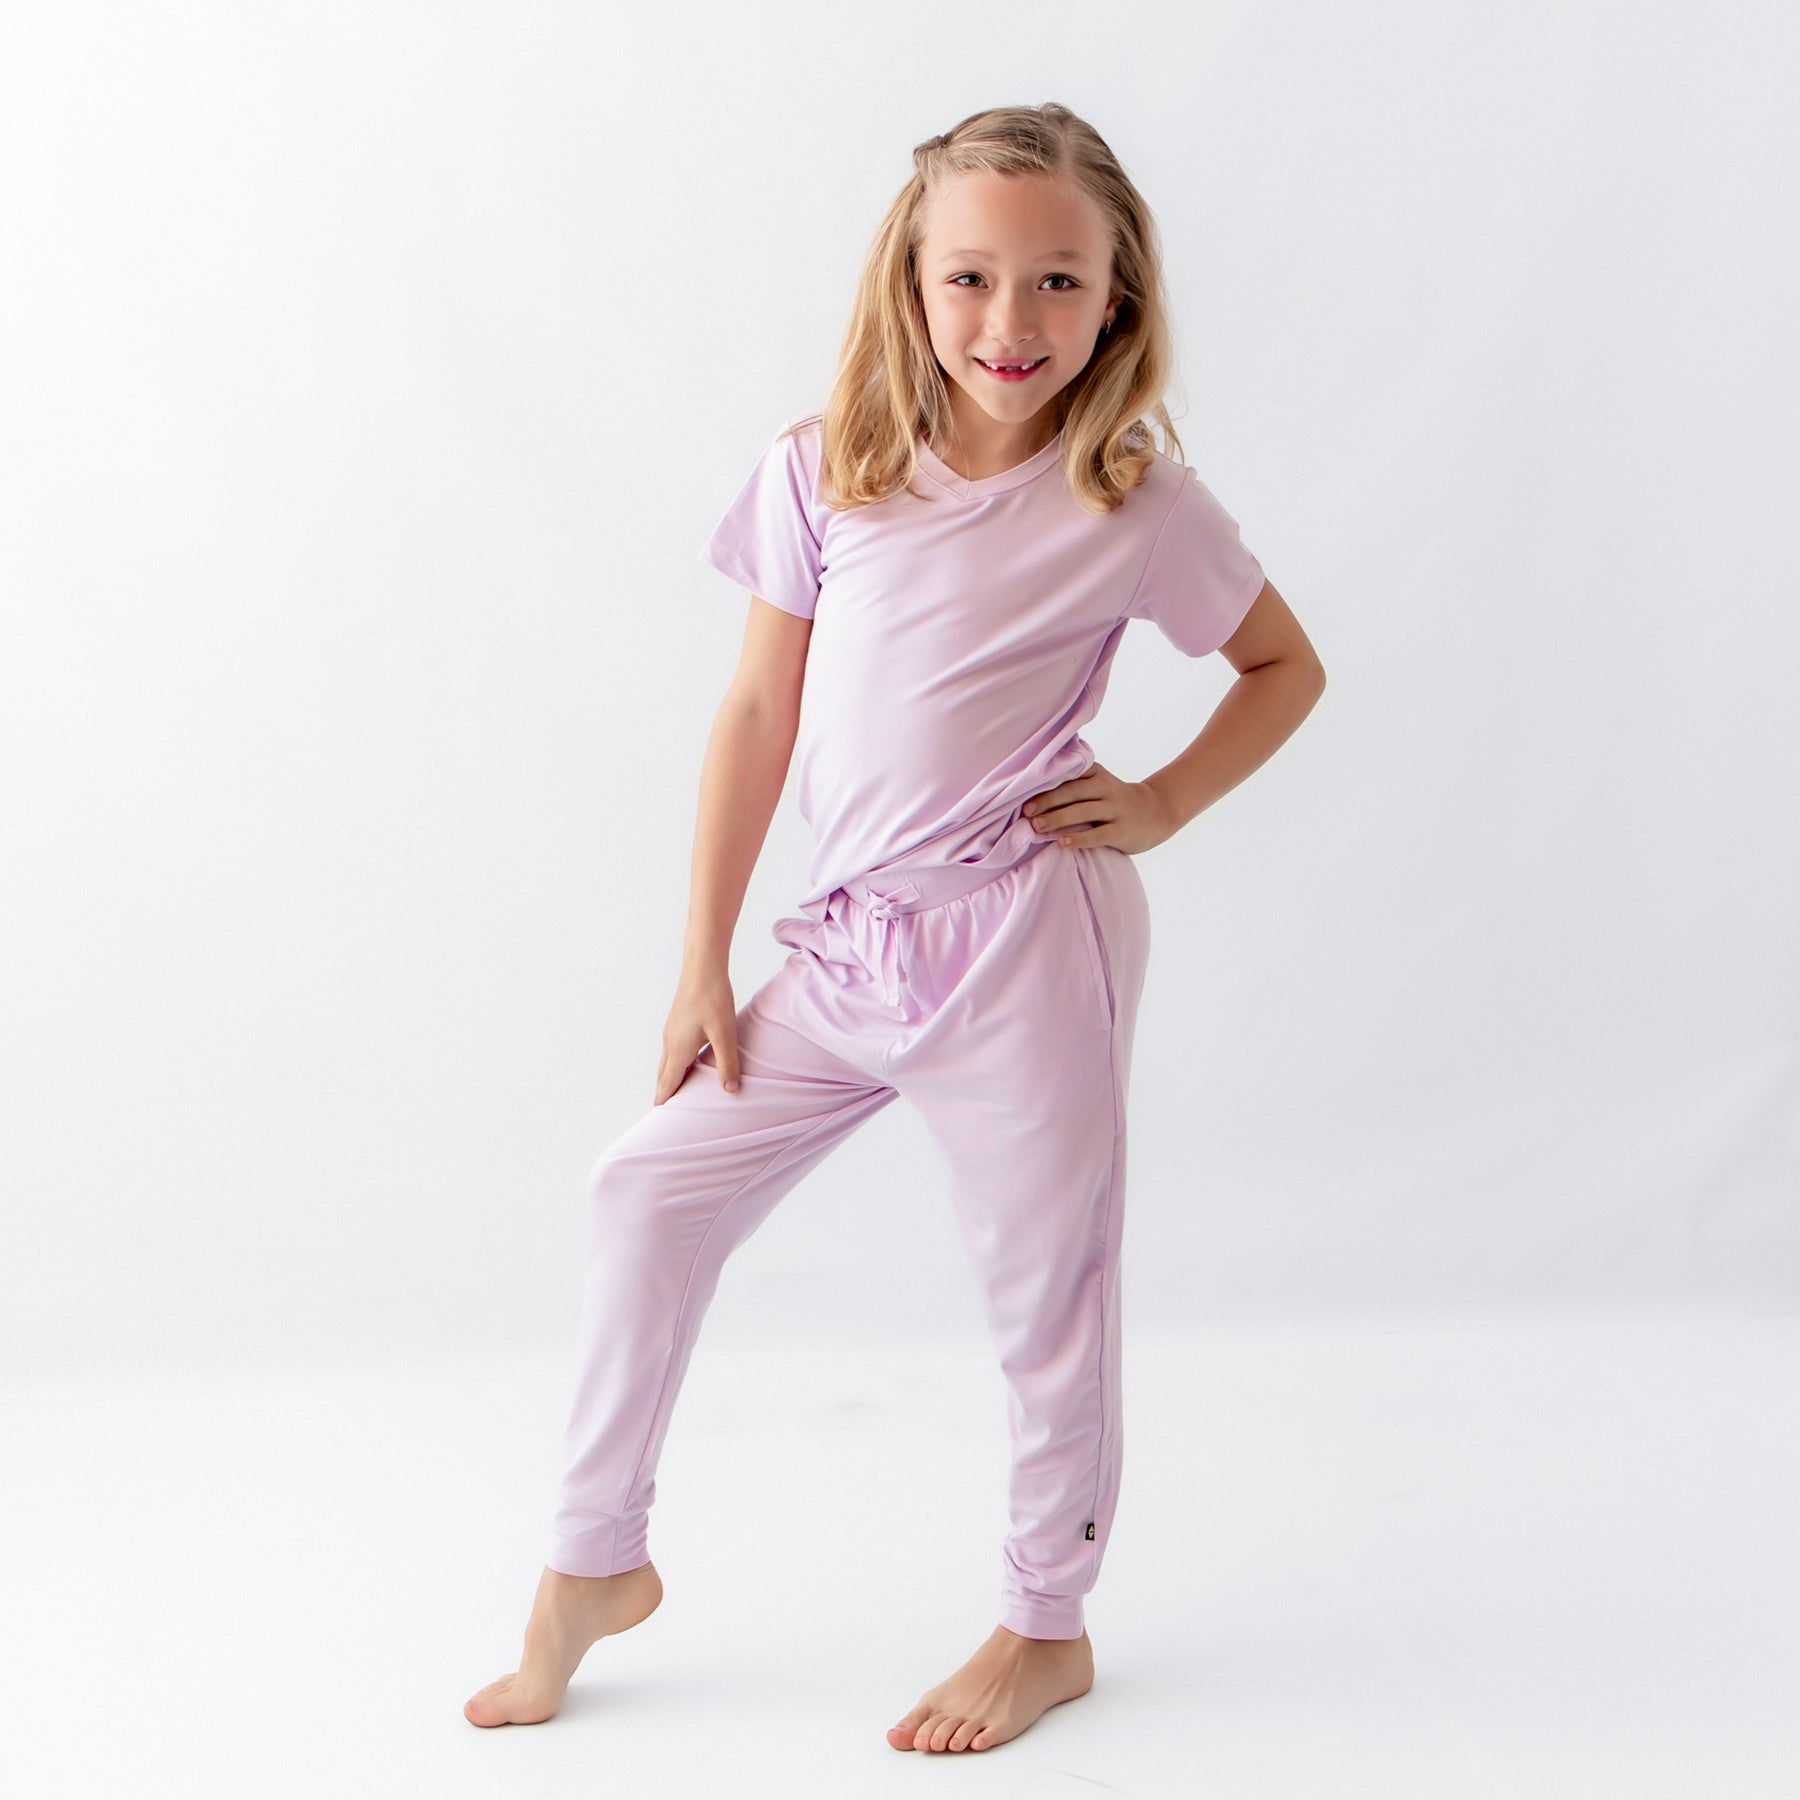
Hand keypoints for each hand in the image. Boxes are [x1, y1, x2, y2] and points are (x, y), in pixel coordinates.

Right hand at [655, 960, 740, 1103]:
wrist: (702, 966)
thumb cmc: (713, 998)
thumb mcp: (725, 1033)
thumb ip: (727, 1063)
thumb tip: (730, 1090)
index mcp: (678, 1049)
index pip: (667, 1084)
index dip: (664, 1103)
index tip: (659, 1122)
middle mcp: (669, 1043)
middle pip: (663, 1077)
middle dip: (664, 1096)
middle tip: (666, 1117)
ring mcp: (671, 1032)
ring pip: (667, 1064)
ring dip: (670, 1081)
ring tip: (677, 1096)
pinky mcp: (676, 1024)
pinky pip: (672, 1053)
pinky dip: (675, 1067)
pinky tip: (688, 1067)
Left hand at [1021, 763, 1178, 853]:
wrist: (1157, 812)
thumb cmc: (1116, 800)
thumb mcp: (1100, 784)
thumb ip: (1075, 784)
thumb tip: (1033, 795)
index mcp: (1097, 774)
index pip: (1069, 775)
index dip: (1046, 783)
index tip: (1023, 792)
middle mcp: (1107, 788)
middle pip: (1073, 792)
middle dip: (1047, 801)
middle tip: (1026, 812)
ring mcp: (1117, 809)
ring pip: (1083, 812)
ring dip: (1058, 818)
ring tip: (1037, 827)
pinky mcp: (1123, 830)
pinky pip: (1098, 834)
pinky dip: (1079, 838)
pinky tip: (1062, 842)